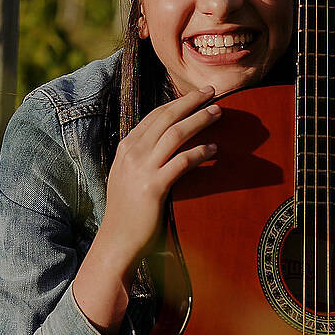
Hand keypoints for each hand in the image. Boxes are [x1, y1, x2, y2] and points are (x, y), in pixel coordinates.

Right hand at [98, 85, 220, 271]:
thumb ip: (142, 157)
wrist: (116, 242)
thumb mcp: (128, 175)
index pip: (155, 115)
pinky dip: (200, 152)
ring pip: (175, 134)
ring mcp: (141, 169)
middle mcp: (132, 153)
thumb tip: (164, 143)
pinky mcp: (154, 187)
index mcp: (126, 147)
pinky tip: (214, 148)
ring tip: (217, 113)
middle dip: (191, 102)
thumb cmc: (127, 212)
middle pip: (166, 117)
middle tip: (212, 92)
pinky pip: (182, 162)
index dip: (177, 102)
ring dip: (199, 120)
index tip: (197, 95)